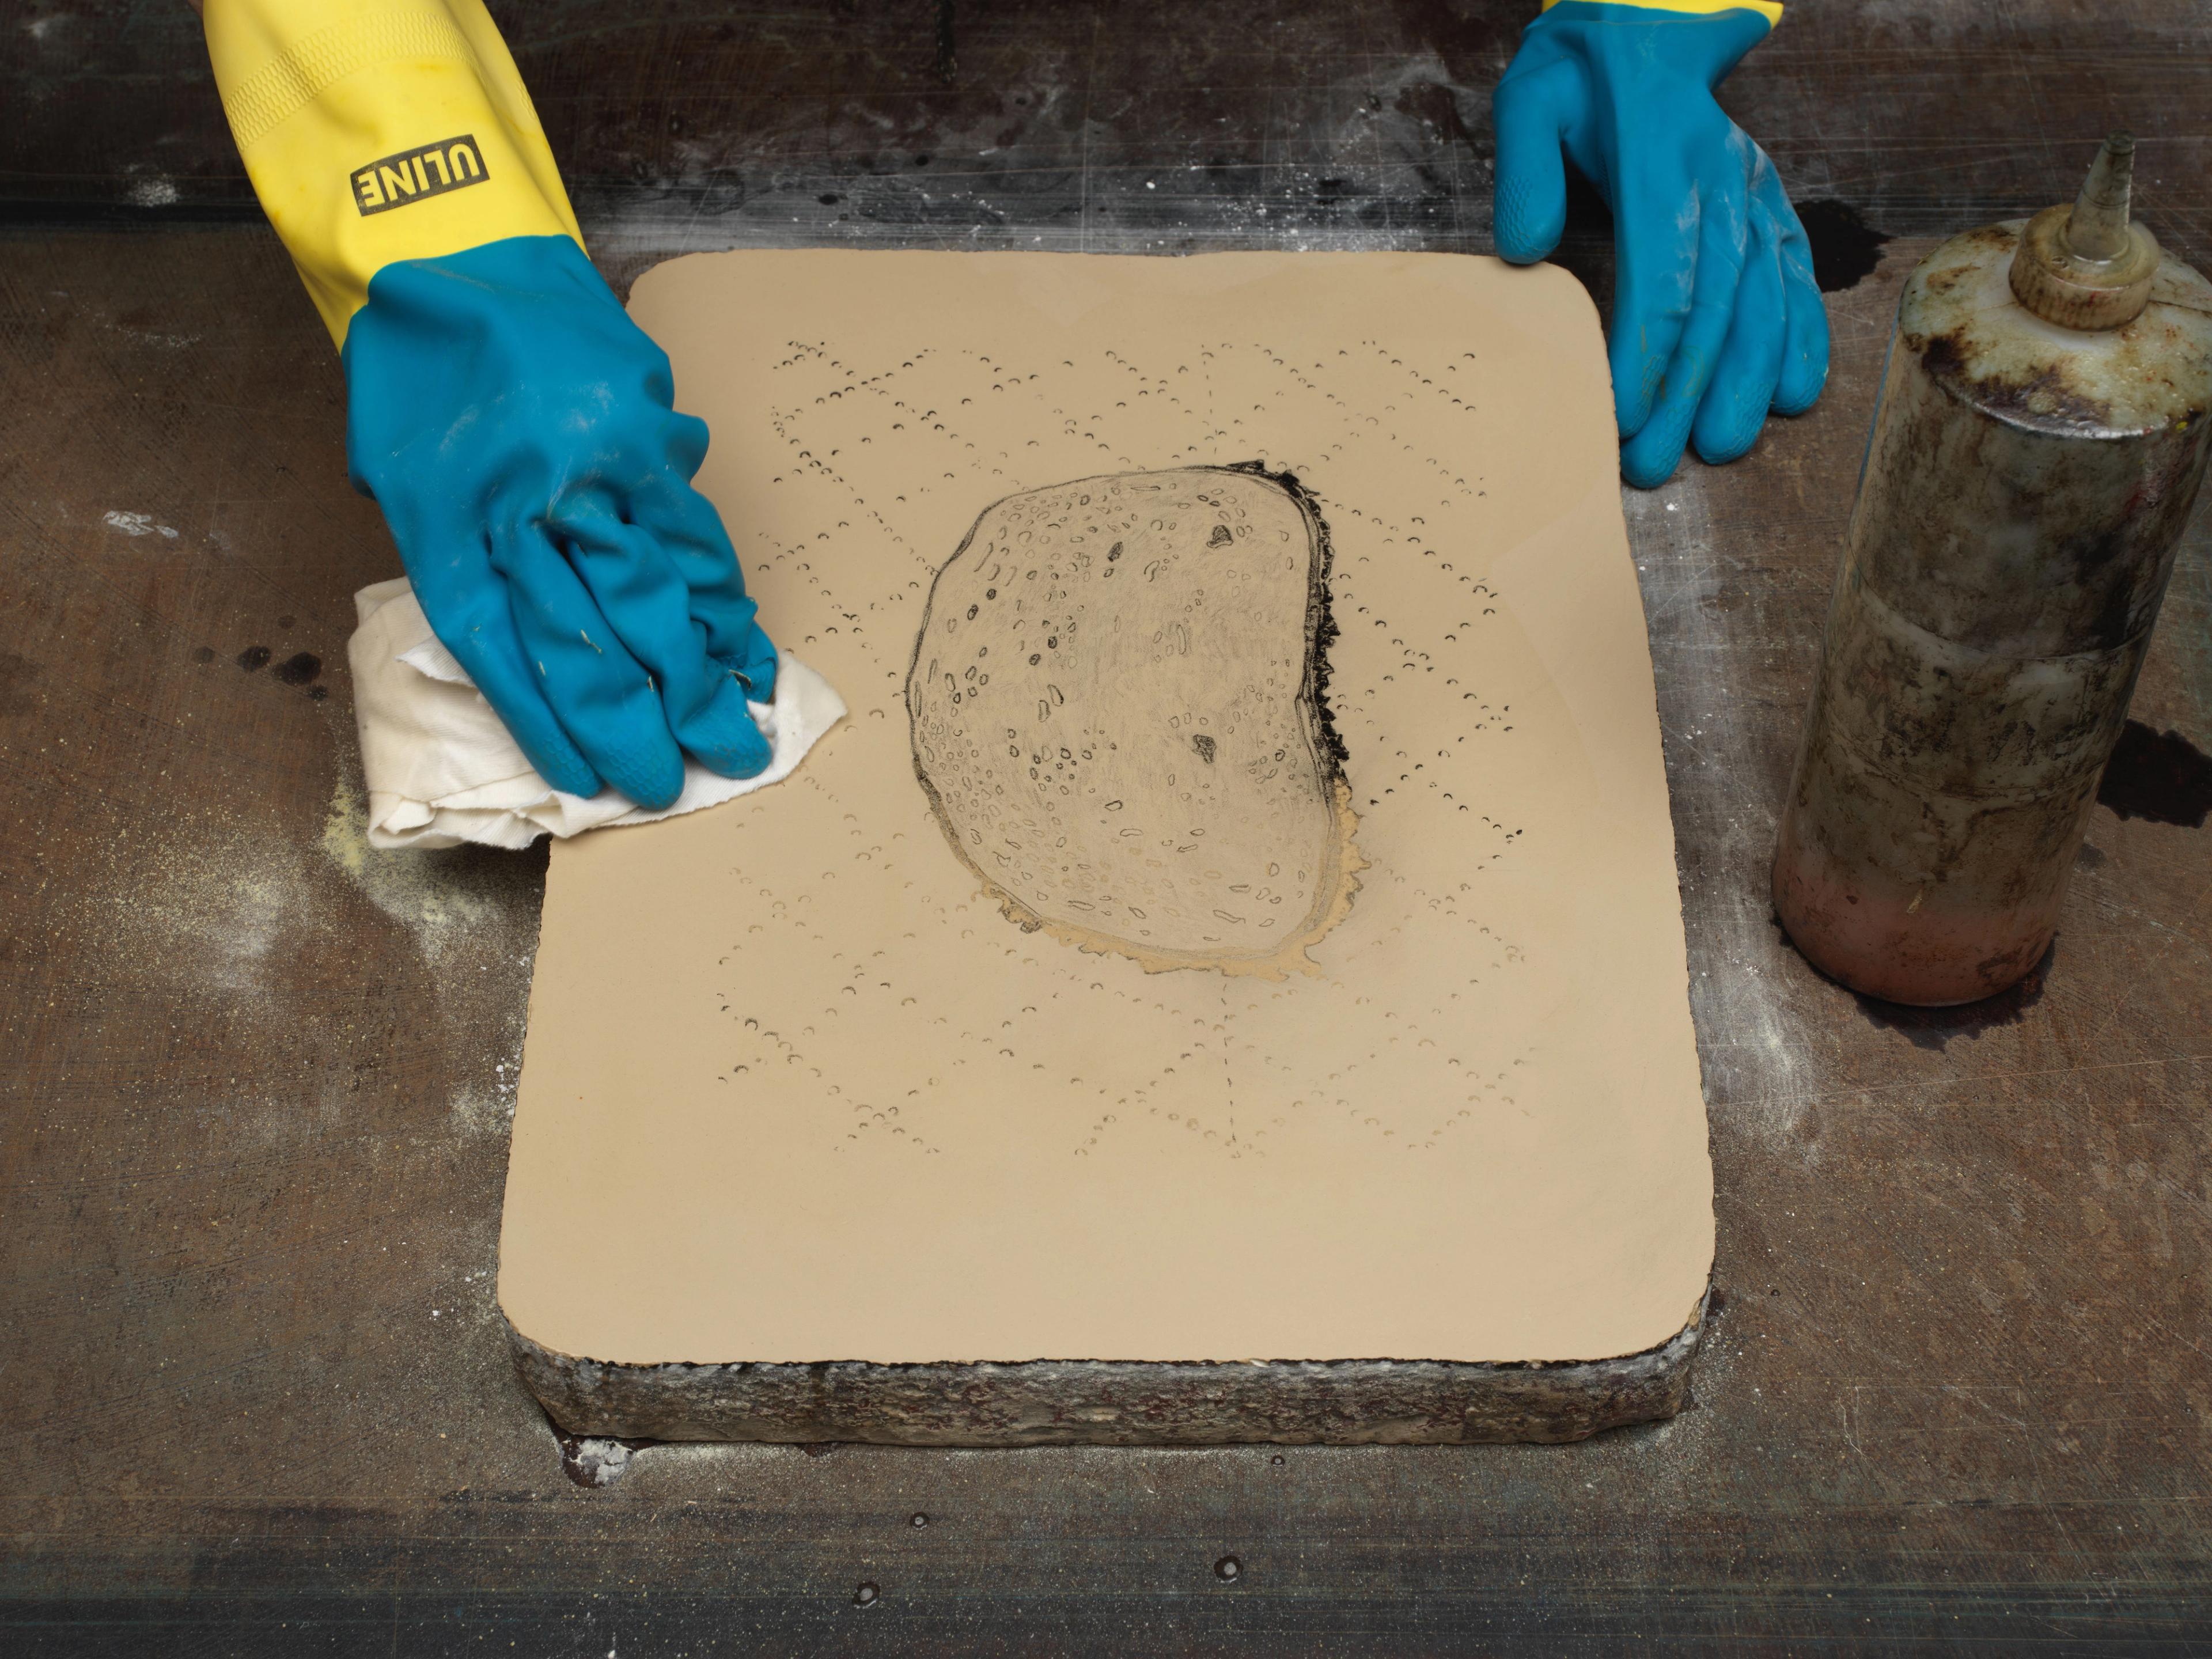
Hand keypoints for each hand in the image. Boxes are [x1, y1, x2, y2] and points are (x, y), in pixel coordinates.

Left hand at [344, 235, 774, 809]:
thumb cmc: (416, 381)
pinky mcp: (647, 439)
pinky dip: (719, 598)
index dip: (559, 729)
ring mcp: (595, 472)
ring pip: (655, 598)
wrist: (445, 250)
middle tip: (680, 782)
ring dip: (700, 676)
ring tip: (739, 733)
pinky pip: (690, 537)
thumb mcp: (407, 487)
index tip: (598, 783)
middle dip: (643, 723)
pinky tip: (743, 645)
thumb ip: (471, 567)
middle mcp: (526, 508)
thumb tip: (542, 650)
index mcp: (451, 531)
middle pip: (594, 641)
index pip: (511, 658)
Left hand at [1493, 3, 1828, 486]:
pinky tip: (1796, 394)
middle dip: (1688, 390)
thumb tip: (1525, 249)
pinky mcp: (1769, 202)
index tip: (1627, 415)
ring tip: (1724, 446)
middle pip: (1714, 301)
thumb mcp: (1531, 98)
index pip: (1664, 268)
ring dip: (1745, 379)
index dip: (1650, 349)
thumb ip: (1526, 168)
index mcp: (1660, 155)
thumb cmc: (1578, 75)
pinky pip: (1796, 273)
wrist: (1642, 24)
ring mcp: (1753, 190)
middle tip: (1659, 462)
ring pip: (1762, 296)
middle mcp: (1721, 176)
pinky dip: (1801, 334)